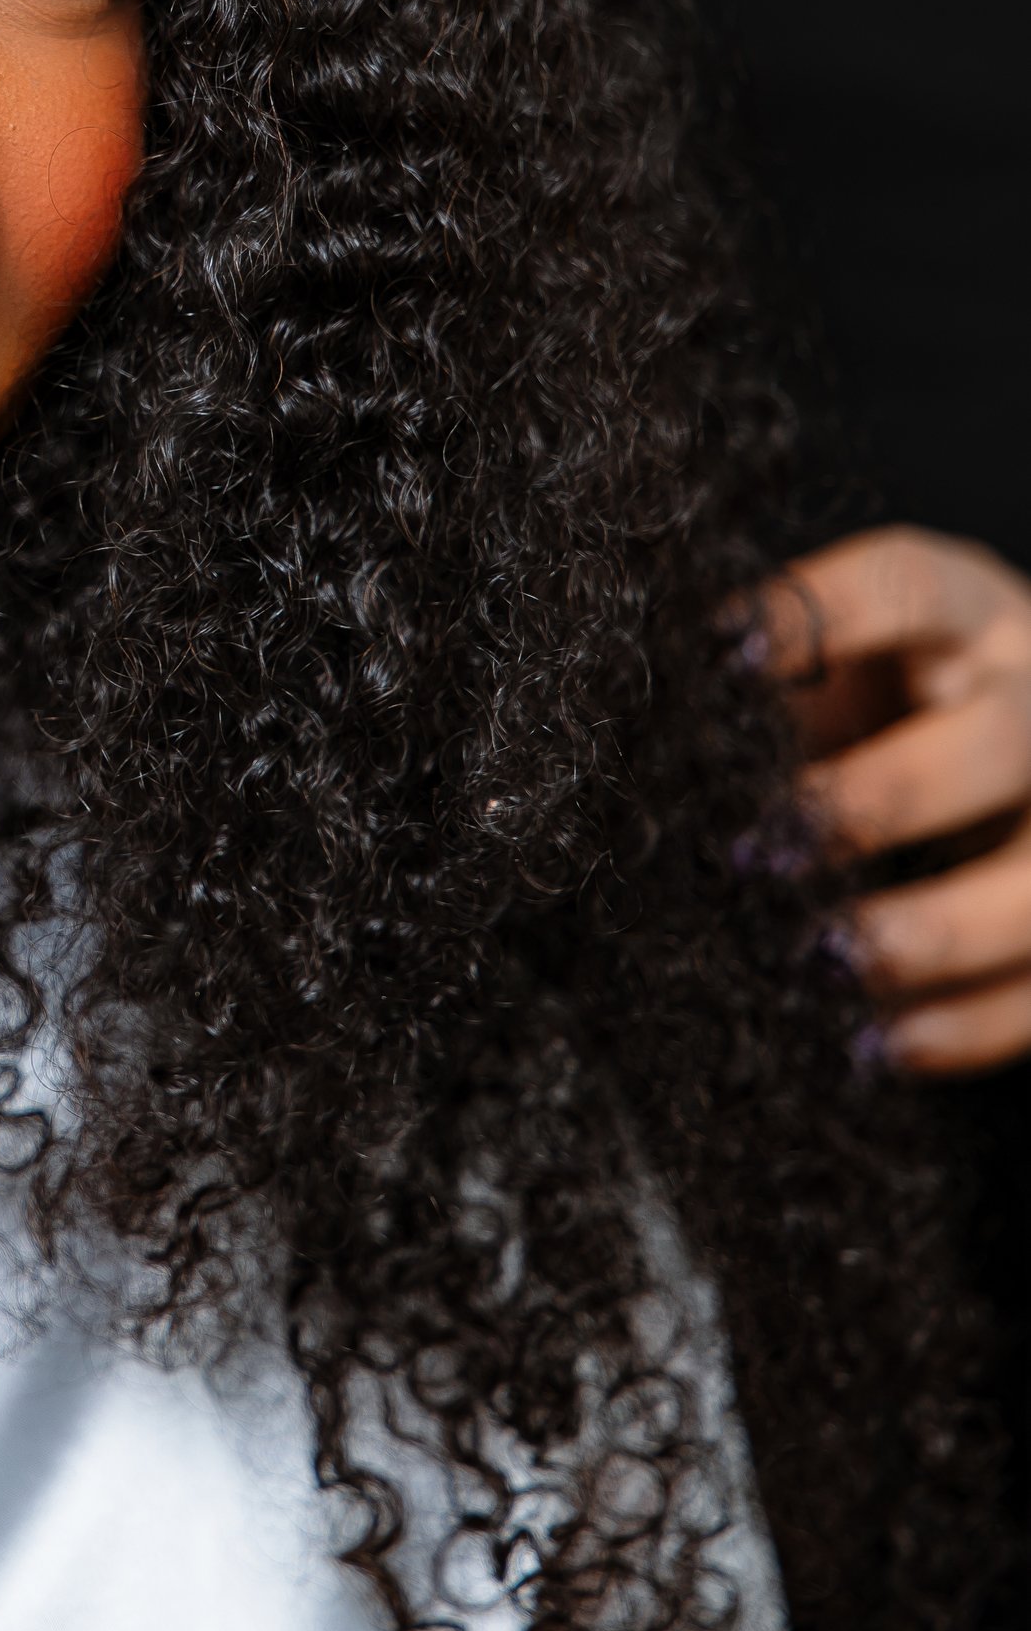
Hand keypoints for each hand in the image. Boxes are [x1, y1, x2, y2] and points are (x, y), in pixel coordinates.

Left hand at [766, 525, 1030, 1074]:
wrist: (967, 757)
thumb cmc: (866, 708)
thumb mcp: (826, 673)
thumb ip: (756, 685)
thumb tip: (636, 722)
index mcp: (965, 613)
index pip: (905, 586)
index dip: (818, 617)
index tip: (719, 659)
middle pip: (995, 743)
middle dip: (882, 800)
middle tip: (769, 849)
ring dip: (934, 930)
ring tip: (826, 959)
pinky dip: (963, 1026)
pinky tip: (872, 1045)